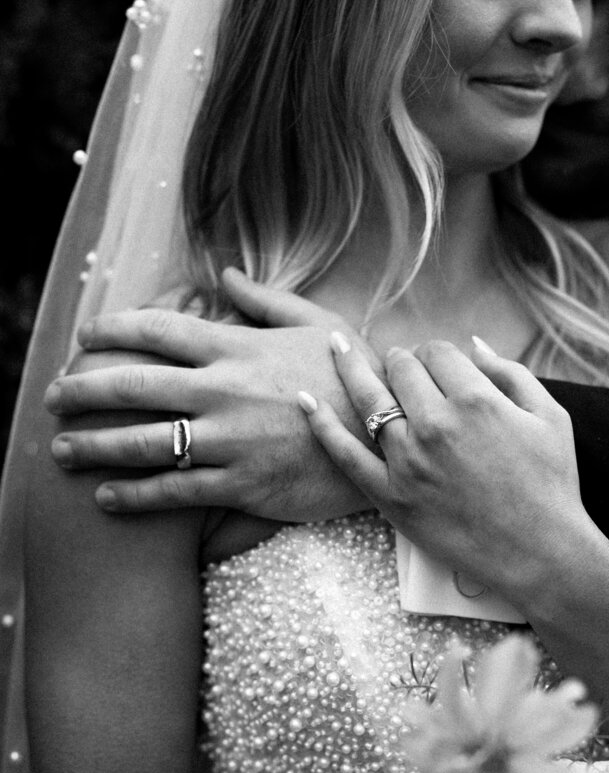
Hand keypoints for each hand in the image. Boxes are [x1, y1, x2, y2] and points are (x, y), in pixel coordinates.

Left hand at [44, 269, 376, 520]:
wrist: (394, 437)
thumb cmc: (356, 376)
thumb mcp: (320, 323)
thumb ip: (266, 299)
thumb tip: (225, 275)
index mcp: (239, 347)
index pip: (159, 330)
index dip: (112, 329)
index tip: (84, 335)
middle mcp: (225, 391)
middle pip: (134, 384)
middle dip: (83, 390)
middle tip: (50, 398)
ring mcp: (231, 440)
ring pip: (145, 443)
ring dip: (94, 446)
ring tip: (62, 450)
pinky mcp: (243, 484)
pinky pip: (176, 491)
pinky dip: (135, 495)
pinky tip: (107, 498)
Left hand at [302, 334, 608, 732]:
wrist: (540, 553)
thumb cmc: (552, 484)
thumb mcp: (550, 416)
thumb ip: (511, 372)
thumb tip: (473, 344)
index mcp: (476, 399)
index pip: (438, 352)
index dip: (437, 353)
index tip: (438, 364)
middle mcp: (437, 424)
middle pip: (401, 369)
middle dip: (402, 362)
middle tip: (402, 368)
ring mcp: (408, 461)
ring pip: (369, 400)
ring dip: (356, 372)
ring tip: (338, 350)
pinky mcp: (390, 496)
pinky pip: (344, 454)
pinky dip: (321, 425)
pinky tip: (304, 400)